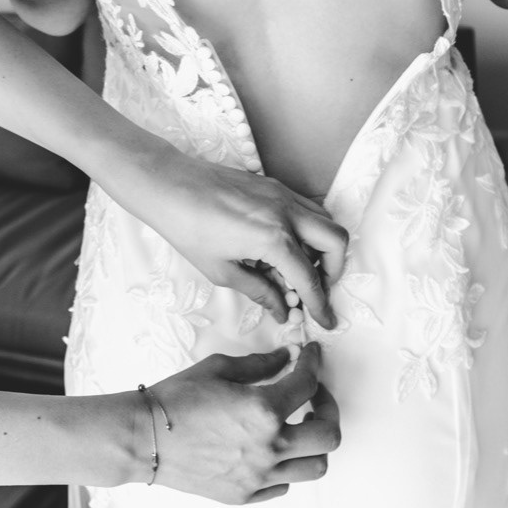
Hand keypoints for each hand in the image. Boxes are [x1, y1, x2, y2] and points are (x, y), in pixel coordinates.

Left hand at [135, 151, 348, 329]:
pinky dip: (309, 230)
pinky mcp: (275, 186)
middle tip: (316, 290)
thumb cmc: (189, 229)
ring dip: (324, 248)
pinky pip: (308, 208)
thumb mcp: (223, 271)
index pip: (310, 279)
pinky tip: (285, 246)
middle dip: (334, 271)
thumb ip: (260, 291)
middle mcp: (287, 213)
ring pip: (326, 220)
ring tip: (299, 269)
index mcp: (274, 239)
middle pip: (336, 241)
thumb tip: (282, 310)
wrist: (171, 186)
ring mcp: (283, 195)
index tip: (325, 321)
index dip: (320, 305)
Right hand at [139, 344, 340, 504]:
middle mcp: (269, 448)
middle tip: (314, 395)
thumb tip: (286, 358)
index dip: (314, 363)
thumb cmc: (176, 399)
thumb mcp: (218, 368)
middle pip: (328, 436)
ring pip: (315, 468)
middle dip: (328, 409)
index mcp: (264, 411)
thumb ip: (260, 365)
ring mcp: (259, 476)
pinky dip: (286, 467)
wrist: (144, 438)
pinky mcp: (245, 494)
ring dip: (314, 444)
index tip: (311, 355)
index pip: (308, 384)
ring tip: (298, 427)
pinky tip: (271, 449)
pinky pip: (283, 485)